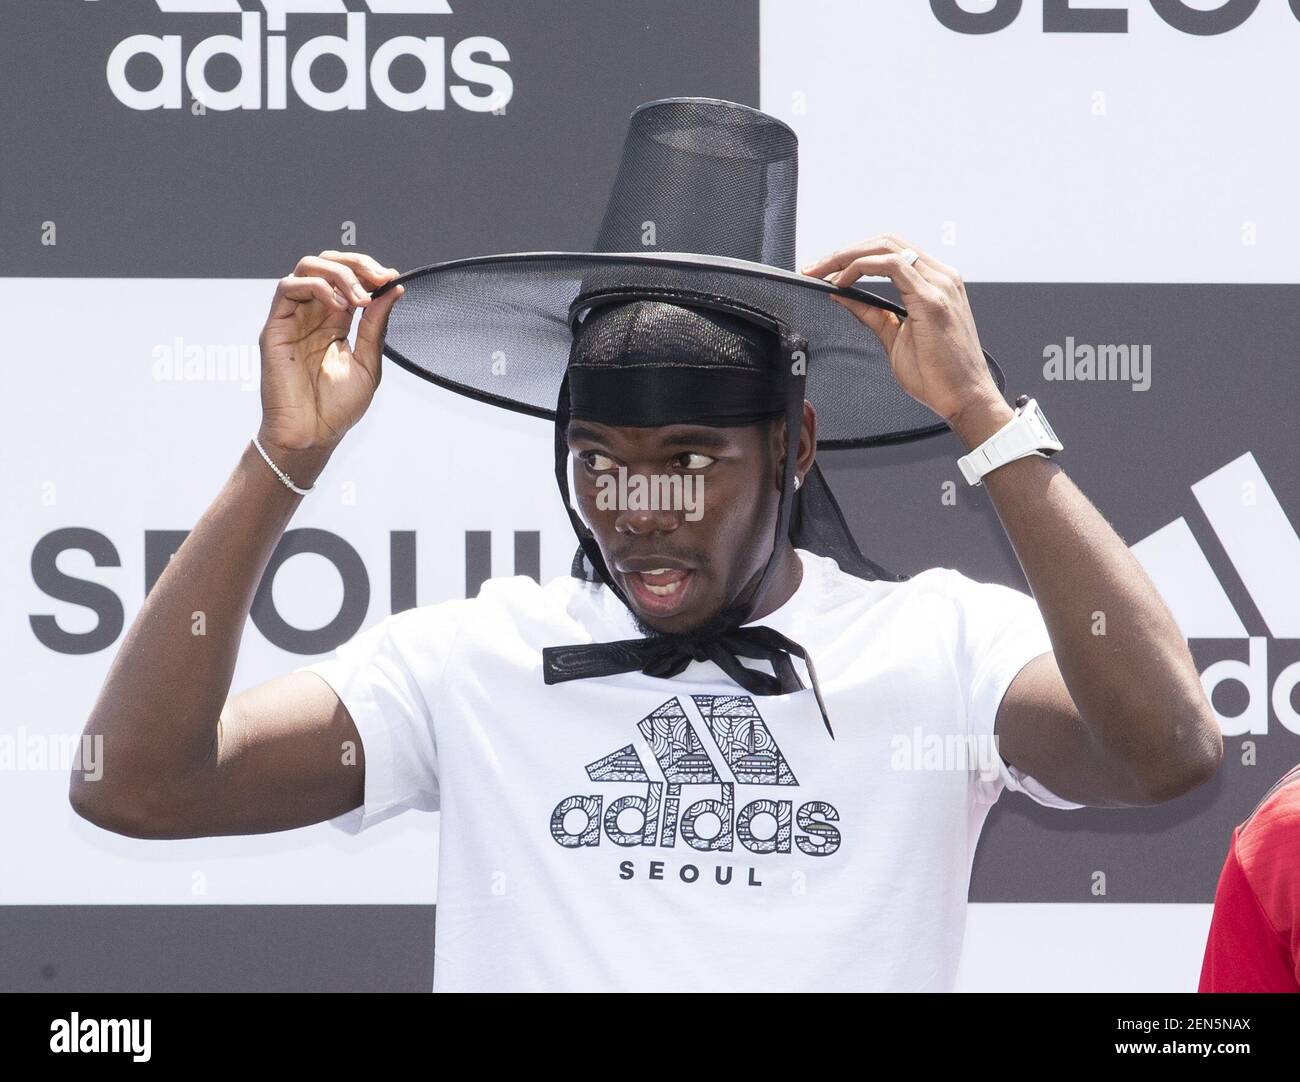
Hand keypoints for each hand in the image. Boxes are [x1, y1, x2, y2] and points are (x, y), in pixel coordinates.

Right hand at [256, 251, 403, 472]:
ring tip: (360, 299)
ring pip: (307, 267)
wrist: (312, 435)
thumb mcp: (368, 362)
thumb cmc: (337, 409)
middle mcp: (312, 314)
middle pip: (327, 264)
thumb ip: (376, 325)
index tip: (392, 279)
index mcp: (335, 321)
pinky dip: (317, 286)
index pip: (348, 278)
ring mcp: (292, 318)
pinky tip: (339, 306)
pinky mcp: (276, 327)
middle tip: (380, 279)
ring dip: (339, 274)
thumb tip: (393, 289)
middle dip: (357, 264)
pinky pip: (288, 288)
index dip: (369, 271)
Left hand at [801, 235, 1001, 425]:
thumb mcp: (894, 337)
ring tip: (822, 272)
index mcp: (935, 283)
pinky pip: (893, 266)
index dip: (854, 255)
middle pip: (885, 243)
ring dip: (847, 256)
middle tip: (814, 268)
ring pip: (886, 247)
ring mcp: (939, 284)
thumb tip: (842, 295)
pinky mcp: (933, 299)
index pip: (890, 252)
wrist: (964, 399)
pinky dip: (862, 268)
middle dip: (844, 252)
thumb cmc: (938, 375)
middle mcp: (941, 277)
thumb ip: (871, 314)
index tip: (824, 270)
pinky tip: (843, 282)